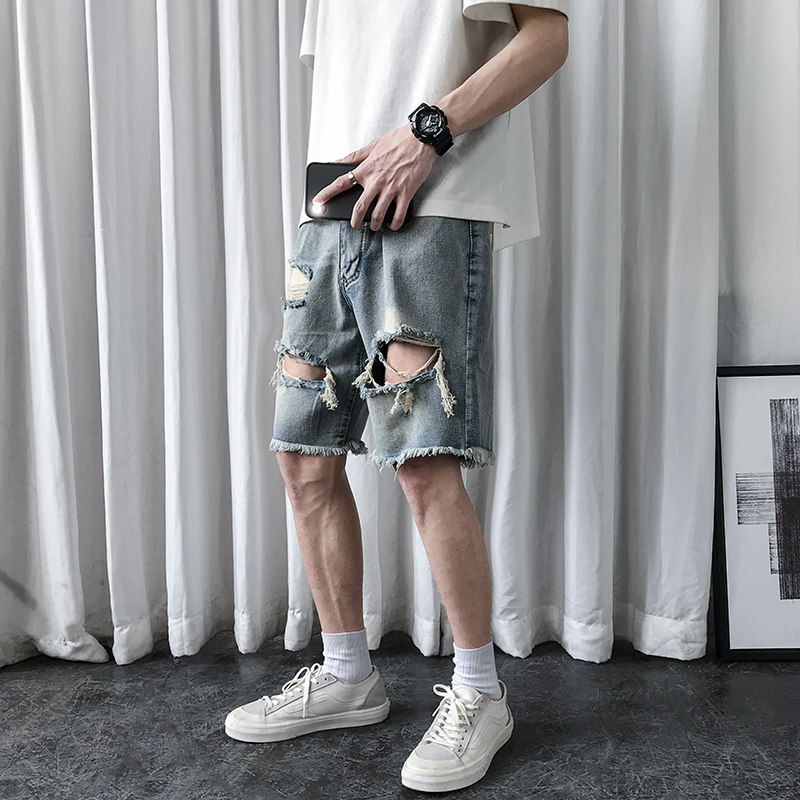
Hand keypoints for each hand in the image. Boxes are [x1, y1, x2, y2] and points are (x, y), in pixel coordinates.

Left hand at [312, 125, 436, 230]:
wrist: (421, 139)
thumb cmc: (398, 140)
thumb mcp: (372, 145)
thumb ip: (355, 156)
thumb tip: (339, 161)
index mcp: (366, 169)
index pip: (341, 183)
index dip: (327, 193)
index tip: (318, 201)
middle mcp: (376, 181)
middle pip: (359, 207)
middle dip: (354, 221)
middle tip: (354, 225)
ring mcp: (391, 188)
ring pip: (377, 215)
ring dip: (374, 225)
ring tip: (374, 226)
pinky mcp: (406, 193)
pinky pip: (398, 215)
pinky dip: (393, 224)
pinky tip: (392, 224)